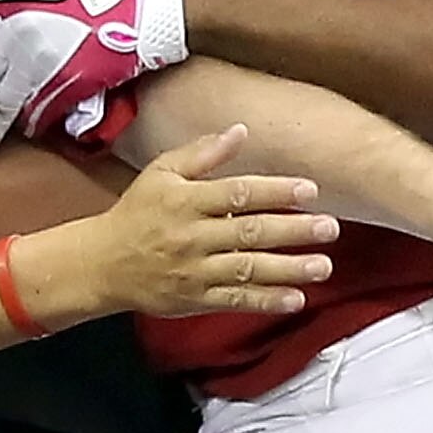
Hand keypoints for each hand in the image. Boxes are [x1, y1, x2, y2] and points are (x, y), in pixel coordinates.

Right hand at [78, 128, 337, 319]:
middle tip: (329, 228)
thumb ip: (202, 154)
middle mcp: (193, 236)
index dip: (275, 190)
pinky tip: (295, 299)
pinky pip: (235, 300)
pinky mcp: (196, 298)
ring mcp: (195, 270)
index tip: (309, 190)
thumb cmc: (137, 212)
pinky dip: (266, 301)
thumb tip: (240, 131)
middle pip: (249, 232)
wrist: (103, 263)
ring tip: (323, 265)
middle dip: (293, 230)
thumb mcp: (161, 173)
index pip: (237, 193)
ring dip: (288, 269)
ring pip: (248, 269)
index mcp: (186, 200)